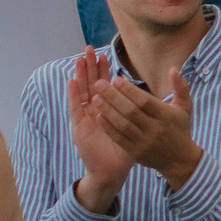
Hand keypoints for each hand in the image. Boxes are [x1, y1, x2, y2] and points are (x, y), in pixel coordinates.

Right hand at [66, 48, 134, 211]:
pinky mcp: (78, 128)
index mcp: (108, 109)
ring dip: (79, 75)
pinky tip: (71, 81)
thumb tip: (150, 97)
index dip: (104, 70)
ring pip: (81, 92)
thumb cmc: (125, 148)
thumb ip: (141, 111)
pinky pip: (75, 109)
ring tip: (79, 59)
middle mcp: (94, 111)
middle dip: (90, 67)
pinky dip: (72, 95)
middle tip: (88, 48)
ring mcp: (84, 119)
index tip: (105, 53)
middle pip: (90, 84)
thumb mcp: (136, 127)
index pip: (105, 85)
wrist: (112, 171)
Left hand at [93, 69, 203, 190]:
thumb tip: (172, 69)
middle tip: (99, 83)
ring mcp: (144, 142)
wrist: (179, 159)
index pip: (145, 101)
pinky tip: (99, 117)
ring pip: (123, 124)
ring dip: (108, 111)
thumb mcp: (185, 106)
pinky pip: (119, 139)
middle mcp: (155, 129)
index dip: (129, 90)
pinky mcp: (136, 153)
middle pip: (131, 111)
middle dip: (113, 96)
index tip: (115, 79)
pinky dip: (109, 128)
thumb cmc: (180, 128)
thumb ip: (180, 86)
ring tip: (95, 98)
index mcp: (166, 116)